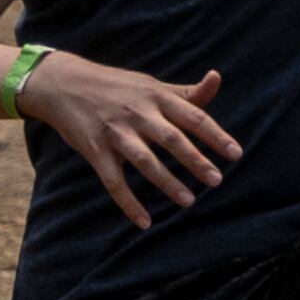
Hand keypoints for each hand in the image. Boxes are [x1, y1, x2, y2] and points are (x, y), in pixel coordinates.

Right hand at [15, 52, 245, 228]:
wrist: (64, 83)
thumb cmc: (116, 86)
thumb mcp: (151, 85)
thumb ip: (185, 92)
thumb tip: (216, 78)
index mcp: (156, 96)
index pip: (192, 116)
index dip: (215, 135)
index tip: (235, 154)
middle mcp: (138, 113)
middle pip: (172, 138)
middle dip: (195, 160)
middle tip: (216, 180)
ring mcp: (115, 132)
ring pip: (145, 160)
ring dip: (167, 182)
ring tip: (189, 201)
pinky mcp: (95, 150)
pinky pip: (113, 181)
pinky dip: (128, 203)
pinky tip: (145, 221)